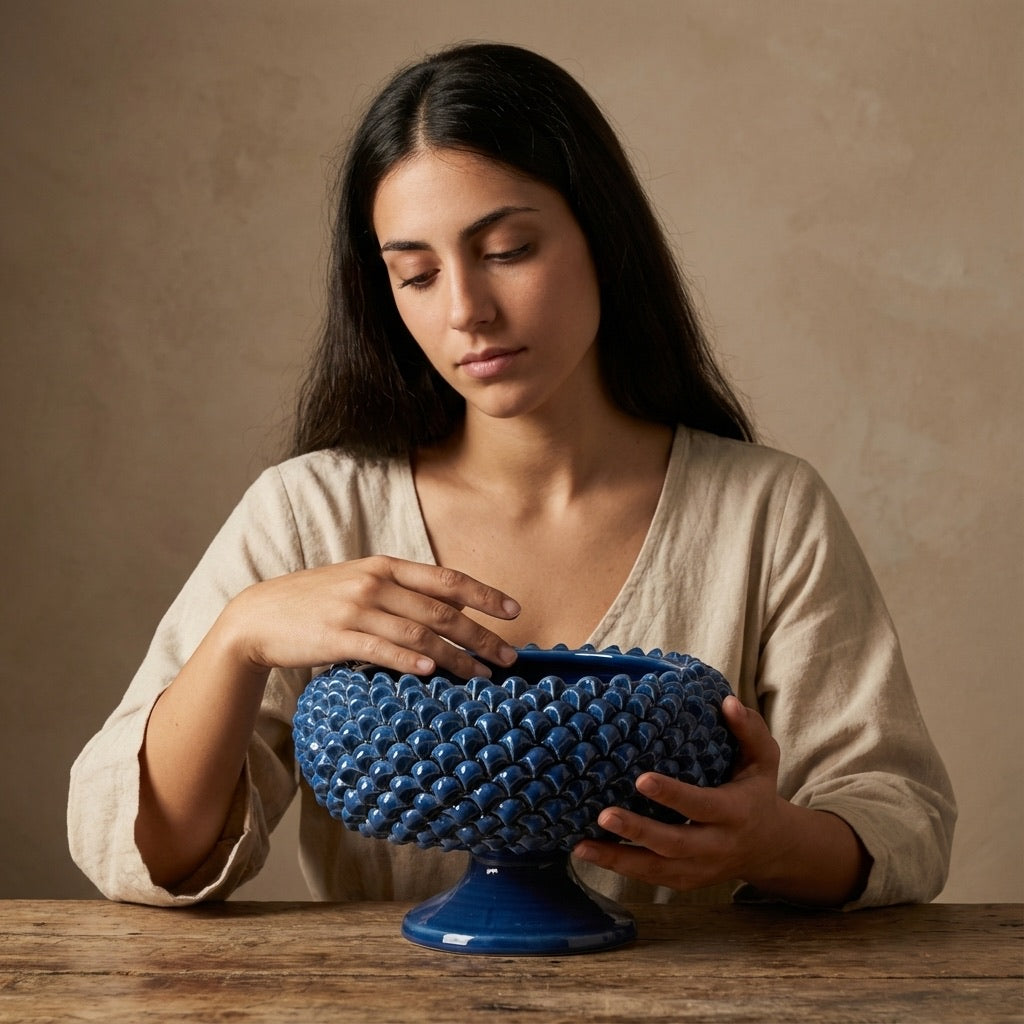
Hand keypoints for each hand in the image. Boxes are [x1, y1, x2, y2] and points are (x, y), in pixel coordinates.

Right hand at [221, 555, 520, 680]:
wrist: (259, 616)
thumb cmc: (315, 602)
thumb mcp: (359, 583)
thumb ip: (398, 592)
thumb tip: (445, 612)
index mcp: (385, 567)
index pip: (446, 580)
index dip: (484, 595)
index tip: (514, 611)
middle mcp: (375, 583)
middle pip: (441, 611)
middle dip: (481, 636)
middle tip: (509, 657)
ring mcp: (356, 609)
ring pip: (420, 634)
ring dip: (456, 658)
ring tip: (482, 676)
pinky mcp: (337, 637)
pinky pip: (382, 650)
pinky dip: (410, 661)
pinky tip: (432, 672)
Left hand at [572, 696, 786, 891]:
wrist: (769, 847)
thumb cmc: (756, 793)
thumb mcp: (762, 760)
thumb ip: (749, 730)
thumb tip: (727, 702)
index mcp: (734, 813)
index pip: (702, 805)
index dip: (673, 795)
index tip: (642, 779)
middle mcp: (717, 846)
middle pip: (675, 844)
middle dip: (637, 831)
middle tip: (603, 816)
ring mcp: (700, 869)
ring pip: (657, 869)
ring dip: (618, 859)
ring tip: (581, 845)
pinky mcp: (685, 881)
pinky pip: (650, 878)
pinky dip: (620, 868)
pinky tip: (589, 853)